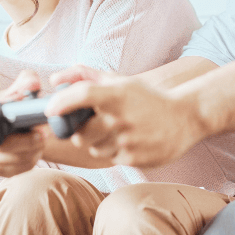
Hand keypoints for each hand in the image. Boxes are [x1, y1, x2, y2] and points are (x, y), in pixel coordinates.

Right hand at [0, 71, 47, 176]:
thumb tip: (32, 85)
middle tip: (39, 132)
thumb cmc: (9, 104)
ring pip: (3, 161)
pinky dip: (30, 160)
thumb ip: (24, 83)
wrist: (17, 124)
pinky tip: (39, 147)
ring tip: (43, 137)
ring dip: (28, 151)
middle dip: (18, 142)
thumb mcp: (15, 89)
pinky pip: (13, 170)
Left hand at [45, 67, 211, 168]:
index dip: (62, 102)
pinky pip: (109, 157)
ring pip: (92, 148)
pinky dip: (112, 150)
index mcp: (118, 94)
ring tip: (115, 131)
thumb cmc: (146, 98)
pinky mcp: (134, 158)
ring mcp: (128, 141)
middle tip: (90, 124)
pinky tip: (129, 140)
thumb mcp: (120, 81)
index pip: (83, 95)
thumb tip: (55, 78)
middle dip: (78, 130)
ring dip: (96, 141)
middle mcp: (122, 118)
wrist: (185, 118)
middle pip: (79, 132)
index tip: (49, 108)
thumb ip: (85, 75)